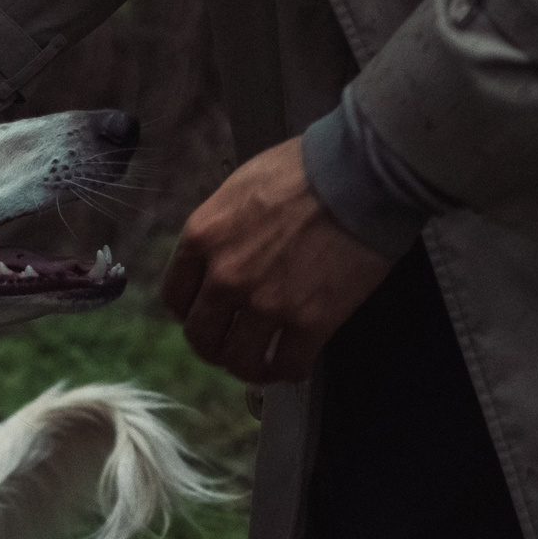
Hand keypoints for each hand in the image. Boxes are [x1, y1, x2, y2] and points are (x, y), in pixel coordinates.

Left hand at [160, 136, 394, 382]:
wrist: (362, 173)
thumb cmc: (305, 167)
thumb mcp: (239, 187)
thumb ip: (220, 229)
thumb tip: (218, 257)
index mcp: (202, 238)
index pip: (175, 296)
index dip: (189, 311)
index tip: (203, 314)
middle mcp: (225, 278)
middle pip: (201, 336)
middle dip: (213, 344)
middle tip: (229, 343)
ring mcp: (266, 304)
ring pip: (238, 360)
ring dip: (245, 365)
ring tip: (259, 361)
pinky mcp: (309, 322)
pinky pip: (286, 365)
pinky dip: (286, 371)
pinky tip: (292, 365)